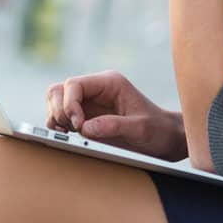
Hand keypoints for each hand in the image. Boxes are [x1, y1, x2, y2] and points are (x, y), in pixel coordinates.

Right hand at [45, 70, 186, 161]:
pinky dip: (58, 125)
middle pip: (59, 90)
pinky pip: (61, 116)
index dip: (69, 103)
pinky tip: (67, 136)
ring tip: (67, 134)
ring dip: (56, 117)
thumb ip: (113, 126)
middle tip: (71, 129)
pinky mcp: (85, 117)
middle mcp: (95, 89)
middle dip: (60, 110)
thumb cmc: (157, 130)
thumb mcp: (140, 128)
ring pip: (56, 101)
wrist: (166, 139)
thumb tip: (84, 128)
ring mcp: (88, 102)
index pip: (74, 84)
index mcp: (108, 83)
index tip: (77, 124)